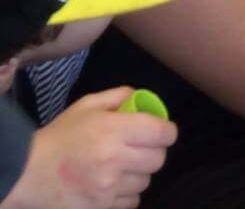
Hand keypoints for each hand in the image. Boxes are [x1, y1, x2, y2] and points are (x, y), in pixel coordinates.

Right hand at [6, 87, 176, 208]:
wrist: (28, 172)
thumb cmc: (61, 135)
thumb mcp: (87, 106)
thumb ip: (119, 96)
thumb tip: (143, 98)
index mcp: (113, 130)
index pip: (161, 133)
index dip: (167, 131)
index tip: (162, 131)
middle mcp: (115, 160)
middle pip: (158, 158)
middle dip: (154, 150)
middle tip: (141, 147)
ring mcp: (109, 188)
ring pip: (146, 181)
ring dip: (140, 172)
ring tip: (123, 166)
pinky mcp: (102, 208)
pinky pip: (133, 201)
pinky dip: (128, 193)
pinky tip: (115, 184)